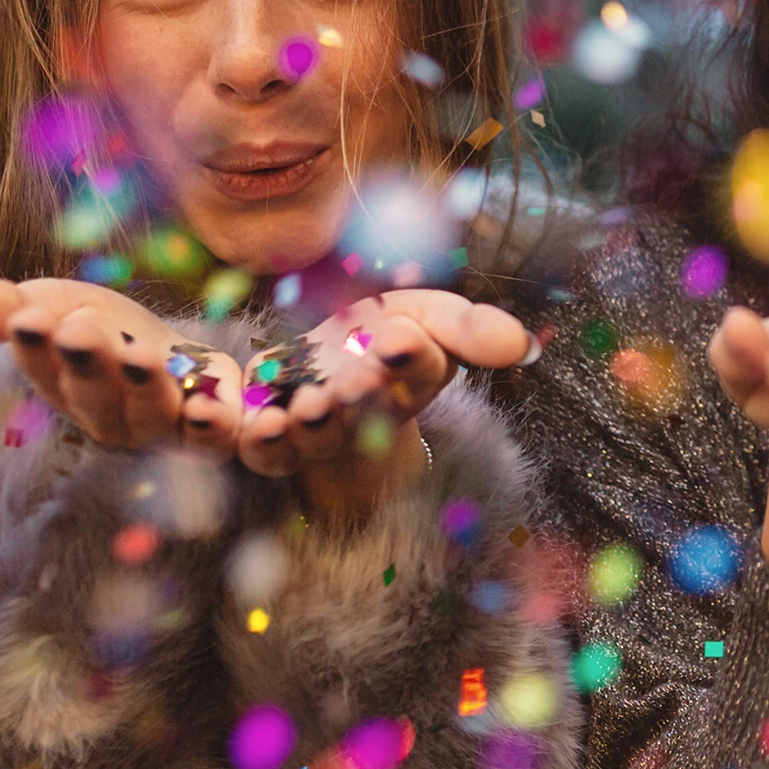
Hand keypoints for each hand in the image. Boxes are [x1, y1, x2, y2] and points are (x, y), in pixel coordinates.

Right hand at [0, 277, 245, 455]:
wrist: (180, 356)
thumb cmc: (109, 331)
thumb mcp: (61, 306)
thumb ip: (18, 307)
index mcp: (67, 389)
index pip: (45, 371)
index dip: (36, 348)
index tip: (30, 317)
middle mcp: (114, 418)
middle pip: (97, 399)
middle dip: (87, 365)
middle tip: (77, 329)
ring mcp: (165, 429)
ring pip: (154, 417)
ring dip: (147, 390)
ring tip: (139, 356)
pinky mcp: (217, 429)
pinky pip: (221, 441)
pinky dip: (225, 432)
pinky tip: (220, 411)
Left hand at [237, 290, 532, 479]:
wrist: (325, 367)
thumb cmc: (383, 336)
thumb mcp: (430, 319)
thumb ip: (469, 329)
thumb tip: (523, 345)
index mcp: (411, 378)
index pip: (420, 368)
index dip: (411, 358)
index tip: (400, 339)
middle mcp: (364, 413)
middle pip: (366, 410)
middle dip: (361, 395)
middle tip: (354, 380)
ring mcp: (313, 431)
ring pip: (311, 438)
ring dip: (308, 426)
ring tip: (306, 407)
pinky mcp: (264, 438)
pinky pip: (256, 449)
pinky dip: (249, 439)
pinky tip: (245, 419)